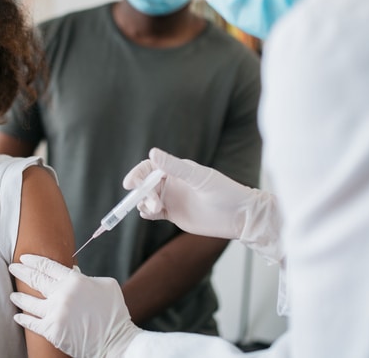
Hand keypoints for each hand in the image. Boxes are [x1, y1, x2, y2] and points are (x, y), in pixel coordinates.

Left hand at [9, 254, 141, 357]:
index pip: (47, 265)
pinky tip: (17, 315)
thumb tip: (71, 270)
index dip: (33, 260)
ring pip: (29, 302)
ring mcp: (56, 313)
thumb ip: (86, 276)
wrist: (117, 341)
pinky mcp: (53, 330)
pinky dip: (23, 318)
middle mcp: (62, 294)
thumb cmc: (114, 312)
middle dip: (21, 271)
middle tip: (12, 267)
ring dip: (19, 296)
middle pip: (35, 279)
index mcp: (75, 280)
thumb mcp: (105, 285)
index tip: (24, 257)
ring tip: (13, 293)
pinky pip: (32, 323)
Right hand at [124, 148, 282, 261]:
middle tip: (152, 202)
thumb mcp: (198, 177)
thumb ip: (174, 166)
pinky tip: (149, 214)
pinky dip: (147, 213)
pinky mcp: (173, 214)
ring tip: (155, 209)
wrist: (239, 216)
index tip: (129, 184)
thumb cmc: (224, 192)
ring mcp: (171, 198)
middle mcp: (171, 182)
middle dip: (142, 192)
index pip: (149, 168)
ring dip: (144, 203)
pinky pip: (153, 212)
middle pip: (145, 184)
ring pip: (147, 199)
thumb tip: (152, 152)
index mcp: (176, 169)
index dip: (137, 174)